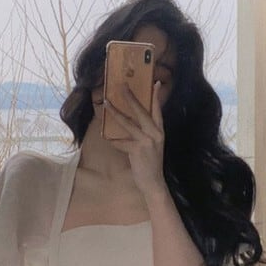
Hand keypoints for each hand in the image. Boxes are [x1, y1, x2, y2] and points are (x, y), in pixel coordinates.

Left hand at [103, 81, 166, 197]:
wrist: (153, 182)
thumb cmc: (150, 164)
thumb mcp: (152, 146)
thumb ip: (146, 133)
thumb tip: (133, 122)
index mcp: (159, 132)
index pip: (158, 110)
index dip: (156, 97)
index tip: (154, 83)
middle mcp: (155, 134)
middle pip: (141, 111)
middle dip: (131, 98)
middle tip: (122, 86)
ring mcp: (146, 142)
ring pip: (128, 123)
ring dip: (115, 113)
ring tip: (107, 103)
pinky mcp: (137, 150)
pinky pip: (120, 142)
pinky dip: (112, 141)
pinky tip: (106, 137)